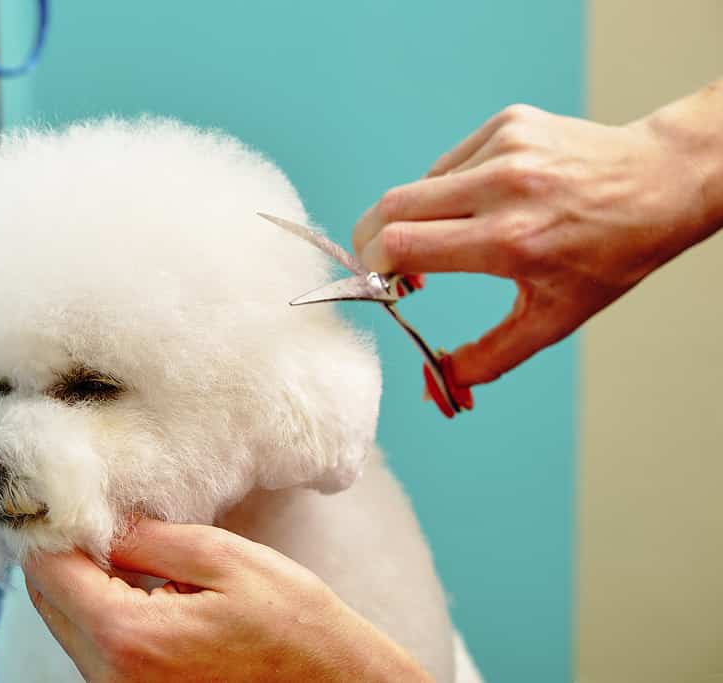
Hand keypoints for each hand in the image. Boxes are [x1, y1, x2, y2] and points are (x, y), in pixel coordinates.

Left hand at [23, 520, 431, 681]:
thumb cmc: (293, 626)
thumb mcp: (224, 560)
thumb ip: (150, 539)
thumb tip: (100, 522)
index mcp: (130, 637)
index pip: (50, 572)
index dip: (56, 526)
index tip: (76, 496)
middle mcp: (112, 677)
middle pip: (49, 601)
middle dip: (68, 553)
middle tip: (105, 515)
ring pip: (69, 625)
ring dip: (86, 582)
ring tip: (133, 549)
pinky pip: (96, 647)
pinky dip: (105, 611)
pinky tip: (144, 586)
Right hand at [353, 86, 722, 385]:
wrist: (661, 182)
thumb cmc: (610, 254)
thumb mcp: (553, 319)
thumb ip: (487, 358)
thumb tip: (438, 387)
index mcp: (511, 241)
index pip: (401, 245)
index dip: (374, 267)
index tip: (384, 286)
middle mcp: (504, 186)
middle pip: (390, 208)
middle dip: (370, 240)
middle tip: (385, 265)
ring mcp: (504, 147)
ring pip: (418, 186)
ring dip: (415, 218)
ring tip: (452, 238)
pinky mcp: (507, 123)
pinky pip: (449, 163)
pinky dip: (447, 190)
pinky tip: (481, 202)